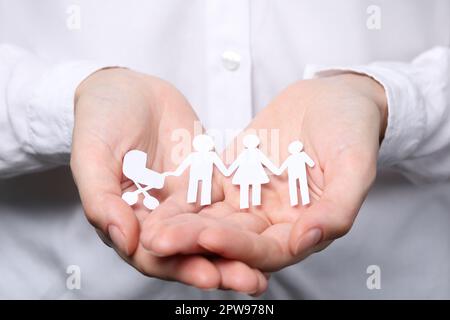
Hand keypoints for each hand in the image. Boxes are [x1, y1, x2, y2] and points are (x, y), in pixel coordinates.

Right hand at [71, 68, 267, 293]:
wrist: (128, 89)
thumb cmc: (100, 120)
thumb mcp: (92, 157)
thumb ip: (102, 201)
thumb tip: (125, 241)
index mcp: (128, 220)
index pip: (154, 255)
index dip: (179, 267)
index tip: (208, 275)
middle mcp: (159, 218)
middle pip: (190, 250)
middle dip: (219, 267)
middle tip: (249, 282)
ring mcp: (186, 200)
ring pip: (213, 231)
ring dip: (238, 251)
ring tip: (266, 268)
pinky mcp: (207, 180)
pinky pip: (228, 201)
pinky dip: (246, 217)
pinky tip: (270, 229)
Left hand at [141, 73, 386, 274]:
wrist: (333, 98)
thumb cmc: (352, 129)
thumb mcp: (355, 166)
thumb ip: (338, 207)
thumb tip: (309, 239)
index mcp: (304, 227)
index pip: (268, 250)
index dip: (239, 248)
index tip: (209, 238)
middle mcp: (273, 221)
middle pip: (232, 240)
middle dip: (196, 242)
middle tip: (160, 241)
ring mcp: (251, 200)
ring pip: (213, 219)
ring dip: (182, 226)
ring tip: (149, 229)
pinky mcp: (233, 178)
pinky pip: (205, 192)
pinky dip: (183, 200)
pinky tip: (157, 203)